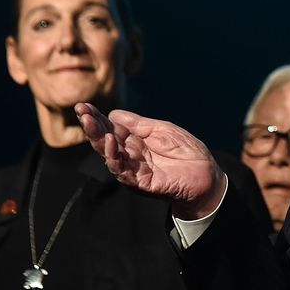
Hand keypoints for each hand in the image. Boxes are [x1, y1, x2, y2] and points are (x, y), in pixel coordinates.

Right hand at [75, 103, 224, 218]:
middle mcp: (130, 155)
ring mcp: (134, 170)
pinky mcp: (141, 183)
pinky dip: (115, 158)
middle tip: (82, 113)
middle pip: (106, 141)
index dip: (97, 118)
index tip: (83, 106)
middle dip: (93, 127)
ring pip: (110, 156)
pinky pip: (123, 172)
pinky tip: (111, 142)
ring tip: (92, 124)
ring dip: (100, 141)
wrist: (207, 175)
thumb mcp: (163, 130)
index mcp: (135, 141)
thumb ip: (139, 124)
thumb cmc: (187, 152)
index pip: (111, 128)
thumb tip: (113, 115)